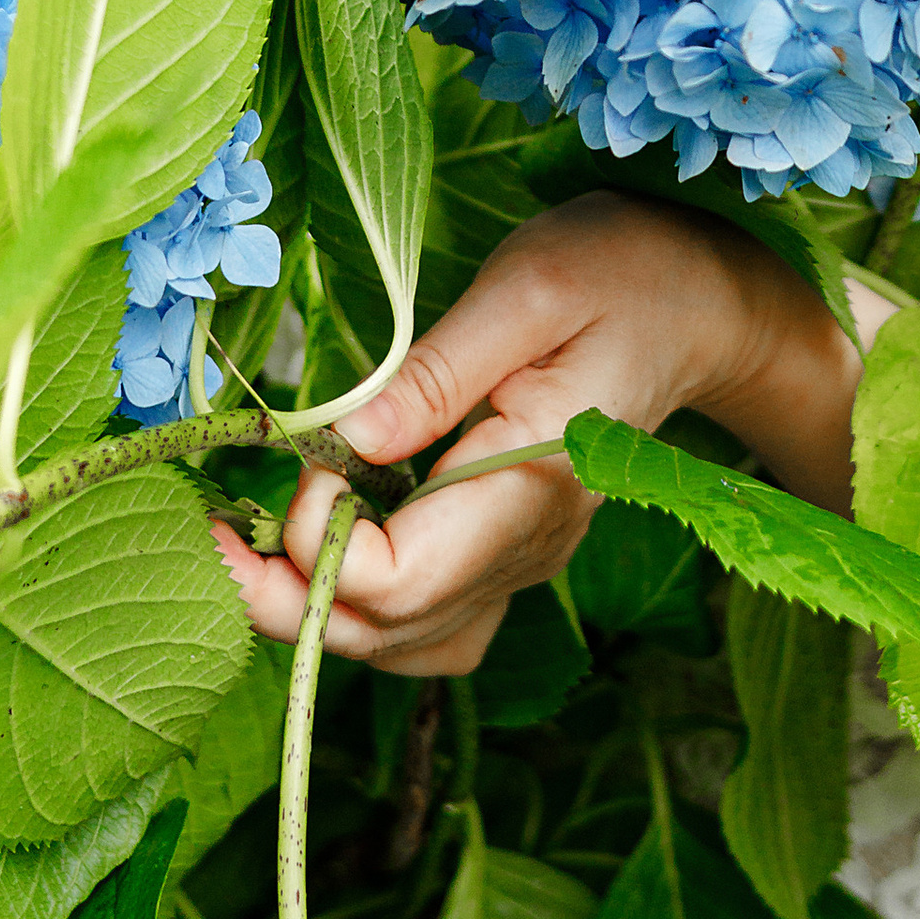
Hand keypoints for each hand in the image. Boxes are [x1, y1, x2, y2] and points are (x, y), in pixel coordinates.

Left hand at [212, 192, 854, 673]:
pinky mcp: (507, 555)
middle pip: (386, 633)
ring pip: (398, 647)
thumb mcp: (529, 286)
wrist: (703, 302)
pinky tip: (319, 540)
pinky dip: (357, 606)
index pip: (403, 581)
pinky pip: (422, 625)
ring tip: (253, 540)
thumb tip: (342, 446)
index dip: (321, 541)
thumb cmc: (621, 271)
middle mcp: (530, 550)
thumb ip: (437, 369)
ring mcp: (522, 563)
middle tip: (217, 521)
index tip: (304, 460)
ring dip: (312, 612)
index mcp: (537, 486)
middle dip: (281, 592)